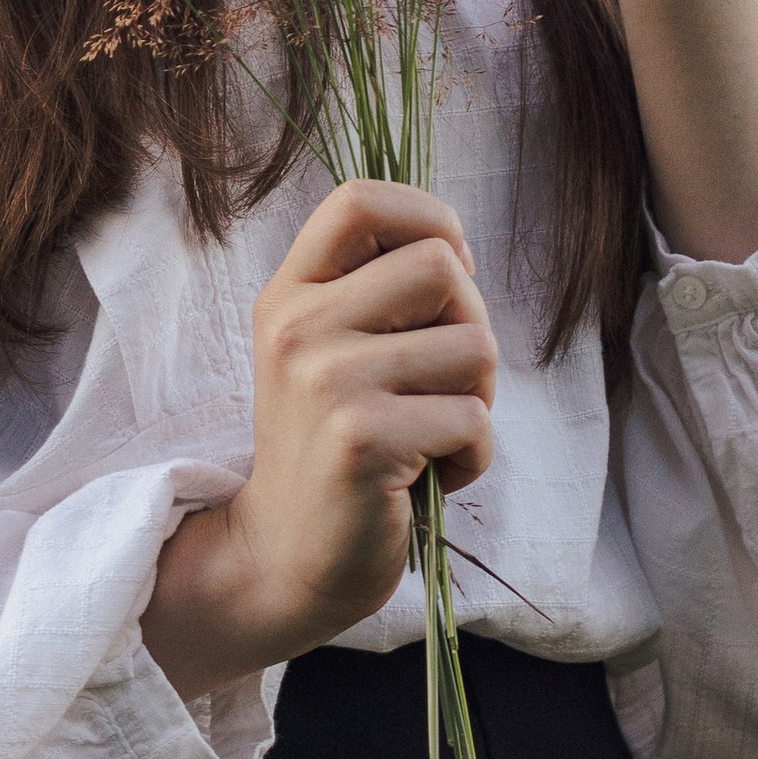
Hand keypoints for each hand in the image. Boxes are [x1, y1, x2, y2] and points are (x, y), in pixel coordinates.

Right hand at [141, 180, 495, 698]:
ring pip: (474, 346)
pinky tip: (429, 478)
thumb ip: (373, 293)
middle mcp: (299, 327)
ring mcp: (327, 382)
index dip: (428, 218)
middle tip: (444, 380)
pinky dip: (473, 458)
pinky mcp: (362, 441)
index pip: (360, 199)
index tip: (447, 272)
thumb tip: (457, 249)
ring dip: (477, 400)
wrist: (281, 559)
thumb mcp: (326, 352)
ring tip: (431, 436)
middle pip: (442, 266)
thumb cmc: (330, 448)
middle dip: (471, 324)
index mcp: (291, 294)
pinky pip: (474, 420)